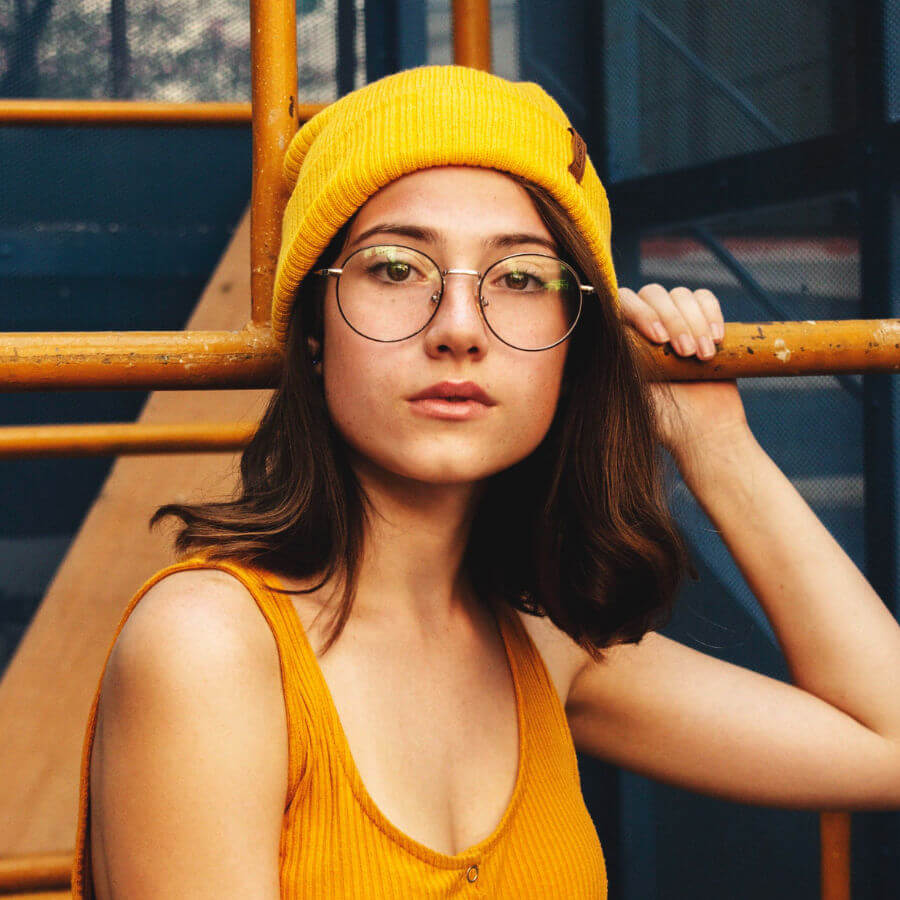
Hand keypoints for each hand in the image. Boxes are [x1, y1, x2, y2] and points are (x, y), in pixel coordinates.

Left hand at [617, 284, 750, 463]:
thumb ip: (617, 362)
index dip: (640, 313)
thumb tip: (597, 336)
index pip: (622, 302)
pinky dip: (712, 314)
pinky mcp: (702, 320)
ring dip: (695, 322)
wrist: (704, 430)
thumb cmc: (663, 418)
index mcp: (623, 338)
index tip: (658, 340)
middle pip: (653, 293)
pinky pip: (705, 297)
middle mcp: (645, 324)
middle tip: (685, 353)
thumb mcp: (631, 391)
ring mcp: (674, 319)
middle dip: (673, 320)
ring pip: (680, 294)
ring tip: (702, 356)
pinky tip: (716, 340)